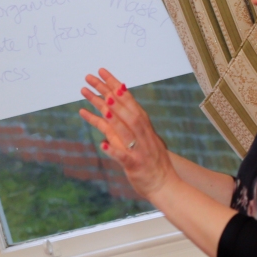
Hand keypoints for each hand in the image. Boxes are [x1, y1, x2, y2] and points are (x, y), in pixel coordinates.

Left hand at [78, 68, 176, 198]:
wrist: (165, 185)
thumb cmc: (150, 160)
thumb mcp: (139, 137)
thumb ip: (124, 123)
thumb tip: (108, 104)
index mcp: (142, 126)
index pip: (127, 100)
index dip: (114, 85)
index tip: (101, 72)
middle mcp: (142, 134)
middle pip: (124, 110)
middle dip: (108, 92)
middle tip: (91, 78)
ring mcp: (139, 149)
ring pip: (126, 130)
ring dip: (115, 117)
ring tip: (103, 104)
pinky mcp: (135, 165)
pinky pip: (123, 157)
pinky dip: (113, 151)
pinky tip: (102, 145)